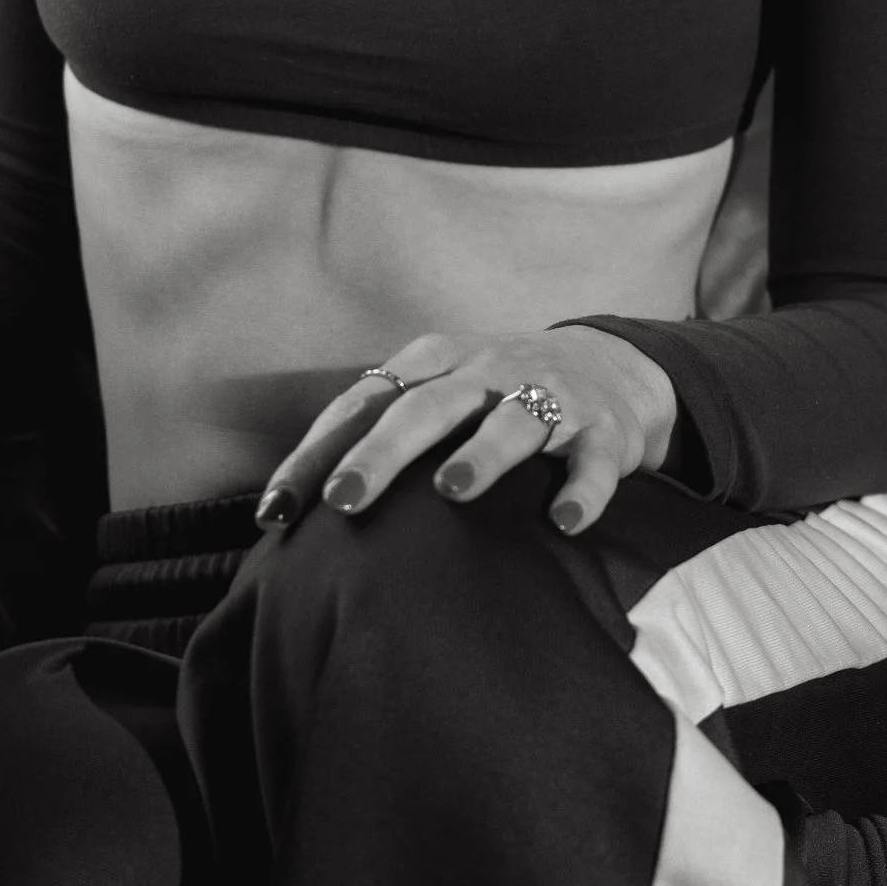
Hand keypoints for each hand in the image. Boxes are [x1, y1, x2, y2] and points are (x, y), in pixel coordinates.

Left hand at [257, 330, 677, 540]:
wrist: (610, 369)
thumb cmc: (493, 396)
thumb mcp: (436, 394)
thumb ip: (376, 435)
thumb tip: (288, 512)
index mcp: (435, 363)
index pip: (364, 403)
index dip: (318, 453)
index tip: (276, 509)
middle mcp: (488, 371)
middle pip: (428, 406)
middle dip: (383, 452)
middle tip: (345, 500)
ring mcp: (550, 396)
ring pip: (514, 421)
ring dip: (483, 453)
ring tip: (452, 489)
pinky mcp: (603, 429)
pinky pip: (593, 461)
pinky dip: (582, 489)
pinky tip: (565, 522)